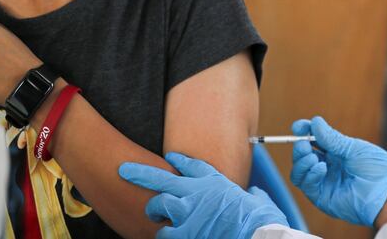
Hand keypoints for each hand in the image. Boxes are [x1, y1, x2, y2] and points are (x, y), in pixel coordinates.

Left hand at [119, 152, 288, 238]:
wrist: (257, 233)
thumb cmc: (261, 219)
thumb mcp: (258, 201)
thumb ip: (251, 195)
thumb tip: (254, 195)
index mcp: (215, 182)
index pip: (192, 164)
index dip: (178, 159)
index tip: (170, 155)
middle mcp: (197, 192)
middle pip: (161, 179)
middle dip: (140, 174)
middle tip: (125, 171)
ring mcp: (187, 212)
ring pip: (158, 205)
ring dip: (156, 212)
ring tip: (157, 217)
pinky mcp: (184, 232)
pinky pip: (164, 233)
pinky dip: (167, 235)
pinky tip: (170, 235)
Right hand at [290, 116, 386, 226]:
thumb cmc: (377, 168)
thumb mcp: (353, 148)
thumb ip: (331, 138)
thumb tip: (314, 122)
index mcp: (337, 152)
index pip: (314, 140)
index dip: (304, 132)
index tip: (298, 127)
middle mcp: (328, 166)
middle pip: (303, 155)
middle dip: (300, 146)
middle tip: (303, 143)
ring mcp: (324, 182)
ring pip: (299, 171)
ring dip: (301, 161)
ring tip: (311, 156)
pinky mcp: (321, 197)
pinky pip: (305, 184)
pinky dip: (309, 173)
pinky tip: (321, 167)